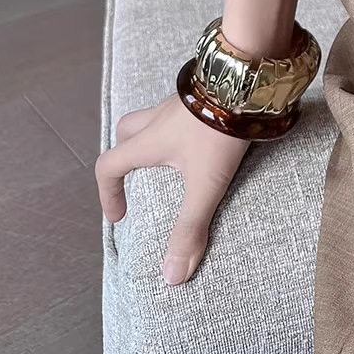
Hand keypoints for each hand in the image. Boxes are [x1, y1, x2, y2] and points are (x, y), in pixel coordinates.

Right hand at [95, 92, 252, 283]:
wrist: (246, 77)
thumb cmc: (219, 129)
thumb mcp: (205, 184)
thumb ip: (190, 226)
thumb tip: (172, 276)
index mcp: (148, 141)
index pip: (109, 165)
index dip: (107, 193)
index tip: (119, 216)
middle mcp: (159, 117)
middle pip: (126, 132)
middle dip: (126, 157)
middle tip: (140, 180)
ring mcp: (181, 100)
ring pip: (155, 118)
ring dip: (156, 139)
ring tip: (175, 162)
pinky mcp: (204, 90)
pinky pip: (182, 110)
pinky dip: (183, 127)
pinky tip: (205, 138)